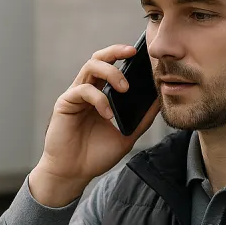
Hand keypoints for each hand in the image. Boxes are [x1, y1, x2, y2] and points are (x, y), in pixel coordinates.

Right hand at [30, 44, 159, 206]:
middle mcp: (87, 90)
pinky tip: (108, 114)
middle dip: (115, 51)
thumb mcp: (127, 134)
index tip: (143, 54)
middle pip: (99, 58)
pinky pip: (83, 90)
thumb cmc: (96, 154)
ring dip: (110, 72)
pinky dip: (99, 99)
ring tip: (124, 88)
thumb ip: (142, 118)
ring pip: (90, 67)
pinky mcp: (65, 103)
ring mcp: (75, 95)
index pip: (112, 66)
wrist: (74, 173)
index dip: (124, 56)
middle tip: (133, 52)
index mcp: (101, 94)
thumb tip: (160, 100)